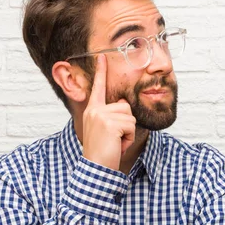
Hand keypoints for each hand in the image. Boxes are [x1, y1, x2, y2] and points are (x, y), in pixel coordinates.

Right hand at [82, 54, 135, 169]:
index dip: (100, 71)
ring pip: (130, 116)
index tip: (101, 56)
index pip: (97, 88)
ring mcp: (101, 116)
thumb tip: (122, 104)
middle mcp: (95, 110)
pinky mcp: (109, 123)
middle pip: (125, 106)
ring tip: (115, 142)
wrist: (96, 168)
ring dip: (128, 132)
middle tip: (114, 138)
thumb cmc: (104, 152)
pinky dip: (128, 138)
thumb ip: (111, 116)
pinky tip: (117, 145)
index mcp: (92, 110)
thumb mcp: (104, 130)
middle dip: (127, 124)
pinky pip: (131, 125)